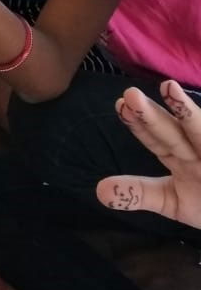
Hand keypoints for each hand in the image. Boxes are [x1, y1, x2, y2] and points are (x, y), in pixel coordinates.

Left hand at [97, 81, 200, 227]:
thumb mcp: (172, 201)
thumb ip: (137, 193)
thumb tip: (99, 191)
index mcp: (179, 155)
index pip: (155, 137)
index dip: (138, 124)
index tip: (119, 105)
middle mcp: (197, 150)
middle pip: (174, 132)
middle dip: (153, 116)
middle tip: (130, 94)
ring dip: (188, 113)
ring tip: (170, 89)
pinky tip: (195, 116)